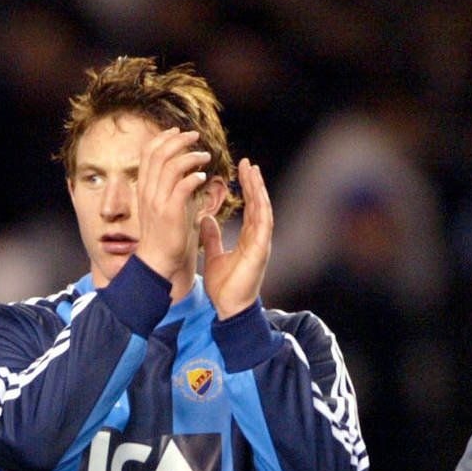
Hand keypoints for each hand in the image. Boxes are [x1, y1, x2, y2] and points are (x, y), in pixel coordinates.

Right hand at [134, 127, 210, 281]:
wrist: (156, 261)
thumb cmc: (163, 235)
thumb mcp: (162, 205)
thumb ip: (171, 186)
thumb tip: (188, 169)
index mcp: (144, 187)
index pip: (148, 152)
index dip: (163, 138)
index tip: (178, 132)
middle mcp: (148, 191)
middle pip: (159, 153)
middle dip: (179, 140)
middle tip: (195, 137)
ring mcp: (157, 201)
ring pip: (171, 165)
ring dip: (190, 156)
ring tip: (205, 157)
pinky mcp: (170, 212)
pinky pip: (182, 186)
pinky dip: (193, 177)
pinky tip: (203, 177)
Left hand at [200, 158, 271, 318]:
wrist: (229, 308)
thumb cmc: (224, 286)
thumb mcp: (214, 255)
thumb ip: (212, 237)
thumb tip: (207, 219)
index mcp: (247, 238)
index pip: (249, 207)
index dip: (246, 188)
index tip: (241, 169)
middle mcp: (257, 238)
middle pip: (258, 204)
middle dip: (254, 182)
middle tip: (248, 162)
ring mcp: (261, 243)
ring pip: (264, 210)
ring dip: (259, 190)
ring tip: (253, 171)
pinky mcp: (261, 250)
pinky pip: (264, 224)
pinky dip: (262, 208)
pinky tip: (259, 194)